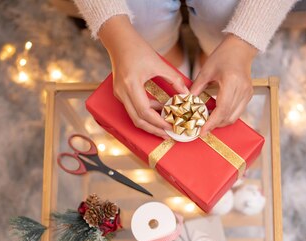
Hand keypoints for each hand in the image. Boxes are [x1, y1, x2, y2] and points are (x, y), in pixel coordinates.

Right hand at [99, 16, 188, 136]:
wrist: (119, 41)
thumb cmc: (138, 49)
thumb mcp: (159, 64)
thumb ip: (174, 80)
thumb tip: (187, 94)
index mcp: (131, 85)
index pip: (145, 112)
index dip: (158, 122)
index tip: (171, 126)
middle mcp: (122, 93)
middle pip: (138, 120)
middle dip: (154, 129)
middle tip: (168, 134)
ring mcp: (119, 94)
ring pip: (134, 117)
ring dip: (150, 122)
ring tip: (166, 124)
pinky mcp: (120, 93)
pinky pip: (133, 109)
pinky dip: (145, 112)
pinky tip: (158, 109)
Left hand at [190, 35, 257, 135]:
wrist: (240, 48)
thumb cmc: (223, 55)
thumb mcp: (206, 70)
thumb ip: (197, 87)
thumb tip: (187, 101)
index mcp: (231, 82)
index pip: (222, 109)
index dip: (211, 122)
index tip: (202, 131)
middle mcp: (242, 90)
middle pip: (228, 116)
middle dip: (214, 125)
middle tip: (200, 128)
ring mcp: (247, 93)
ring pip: (234, 117)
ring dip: (220, 122)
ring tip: (207, 122)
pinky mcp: (248, 95)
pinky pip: (237, 112)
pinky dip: (226, 116)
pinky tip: (216, 114)